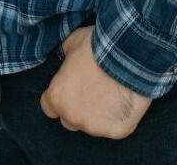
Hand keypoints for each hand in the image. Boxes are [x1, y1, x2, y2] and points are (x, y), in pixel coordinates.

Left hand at [37, 24, 152, 138]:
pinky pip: (113, 128)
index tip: (68, 90)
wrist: (127, 57)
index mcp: (57, 98)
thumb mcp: (71, 44)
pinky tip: (123, 102)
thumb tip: (67, 59)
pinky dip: (117, 118)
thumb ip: (65, 58)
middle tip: (90, 92)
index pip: (49, 107)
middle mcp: (72, 117)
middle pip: (69, 119)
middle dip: (77, 109)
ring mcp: (95, 127)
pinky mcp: (116, 131)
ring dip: (97, 115)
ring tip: (109, 95)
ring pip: (92, 125)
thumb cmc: (97, 48)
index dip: (59, 98)